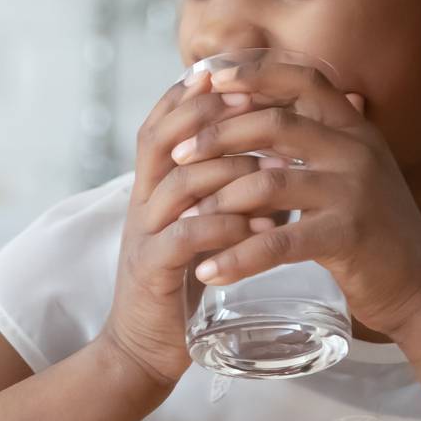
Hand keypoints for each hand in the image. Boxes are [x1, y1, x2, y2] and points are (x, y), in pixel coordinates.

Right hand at [96, 71, 284, 389]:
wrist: (145, 348)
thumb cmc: (184, 282)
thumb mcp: (200, 226)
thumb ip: (225, 192)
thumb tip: (279, 156)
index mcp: (152, 187)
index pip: (161, 123)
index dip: (192, 94)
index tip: (235, 71)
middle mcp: (141, 203)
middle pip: (160, 139)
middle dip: (207, 115)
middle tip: (254, 102)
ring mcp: (143, 236)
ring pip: (180, 184)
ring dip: (229, 170)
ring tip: (278, 169)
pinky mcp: (153, 272)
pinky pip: (186, 238)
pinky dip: (225, 226)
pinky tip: (262, 225)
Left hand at [168, 56, 420, 335]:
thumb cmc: (371, 232)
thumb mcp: (348, 173)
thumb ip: (311, 142)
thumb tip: (249, 113)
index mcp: (354, 129)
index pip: (302, 77)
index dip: (252, 70)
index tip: (205, 75)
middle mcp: (358, 150)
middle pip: (274, 123)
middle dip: (217, 135)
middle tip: (177, 154)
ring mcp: (356, 192)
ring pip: (268, 182)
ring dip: (217, 199)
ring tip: (184, 216)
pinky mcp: (349, 236)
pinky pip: (279, 243)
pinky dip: (238, 257)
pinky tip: (208, 270)